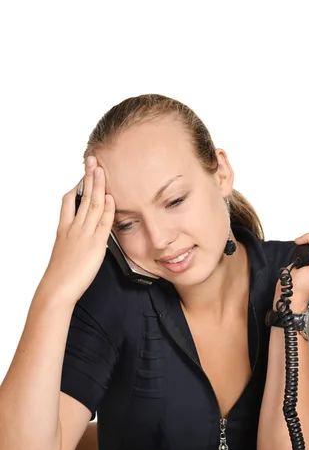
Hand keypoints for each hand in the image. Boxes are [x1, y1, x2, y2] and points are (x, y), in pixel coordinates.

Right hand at [39, 156, 114, 304]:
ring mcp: (84, 234)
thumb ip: (72, 243)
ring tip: (101, 169)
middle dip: (87, 177)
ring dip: (97, 185)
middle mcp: (73, 228)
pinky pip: (103, 222)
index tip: (81, 176)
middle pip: (82, 197)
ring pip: (92, 204)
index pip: (68, 202)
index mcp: (64, 230)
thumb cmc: (61, 276)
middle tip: (92, 161)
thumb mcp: (63, 253)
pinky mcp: (95, 244)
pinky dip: (107, 208)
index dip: (76, 187)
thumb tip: (80, 240)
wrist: (58, 288)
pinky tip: (110, 196)